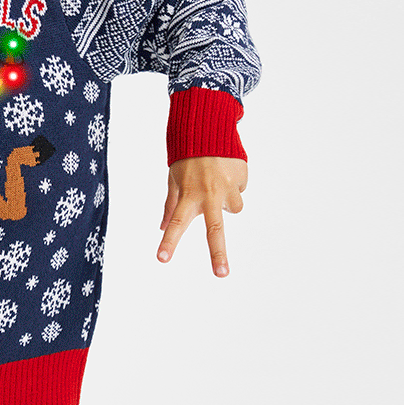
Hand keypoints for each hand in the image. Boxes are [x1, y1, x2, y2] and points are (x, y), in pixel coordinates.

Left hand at [157, 157, 247, 276]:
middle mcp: (209, 194)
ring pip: (234, 208)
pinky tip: (225, 171)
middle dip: (218, 253)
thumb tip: (163, 227)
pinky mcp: (242, 178)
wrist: (208, 130)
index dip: (169, 241)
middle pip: (214, 229)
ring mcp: (228, 187)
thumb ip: (171, 205)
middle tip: (221, 274)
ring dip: (227, 200)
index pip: (177, 223)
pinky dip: (234, 185)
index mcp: (189, 194)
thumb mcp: (174, 180)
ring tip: (217, 180)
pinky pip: (240, 190)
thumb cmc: (188, 159)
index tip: (161, 259)